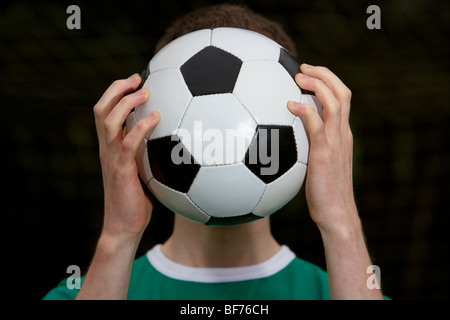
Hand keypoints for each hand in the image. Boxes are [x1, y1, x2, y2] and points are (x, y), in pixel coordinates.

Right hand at [93, 74, 159, 238]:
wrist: (123, 226)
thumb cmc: (135, 202)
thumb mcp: (140, 173)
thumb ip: (146, 155)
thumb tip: (169, 144)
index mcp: (110, 148)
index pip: (104, 112)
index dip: (116, 93)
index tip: (135, 81)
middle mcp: (107, 149)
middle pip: (101, 109)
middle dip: (117, 88)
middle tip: (138, 78)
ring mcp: (112, 158)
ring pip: (108, 120)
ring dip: (127, 101)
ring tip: (145, 91)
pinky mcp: (121, 169)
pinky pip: (128, 142)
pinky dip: (140, 126)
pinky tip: (157, 117)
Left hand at [288, 64, 356, 234]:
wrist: (336, 214)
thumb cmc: (325, 192)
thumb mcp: (319, 164)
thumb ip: (311, 147)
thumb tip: (289, 138)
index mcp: (342, 134)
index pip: (342, 99)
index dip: (328, 81)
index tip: (309, 74)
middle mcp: (342, 134)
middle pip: (342, 93)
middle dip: (324, 74)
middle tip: (303, 67)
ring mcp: (336, 142)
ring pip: (334, 102)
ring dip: (317, 84)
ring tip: (299, 76)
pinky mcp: (325, 153)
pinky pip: (318, 125)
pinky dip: (306, 110)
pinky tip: (291, 104)